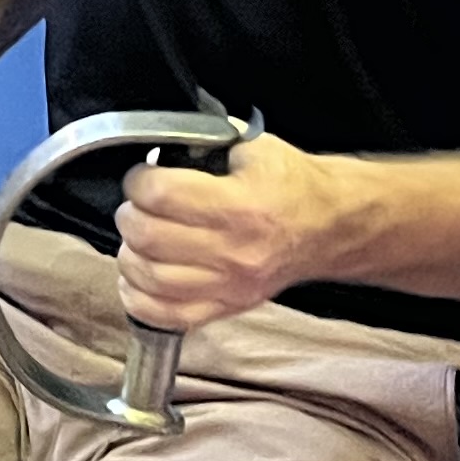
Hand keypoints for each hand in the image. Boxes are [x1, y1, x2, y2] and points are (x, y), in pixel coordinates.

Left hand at [112, 129, 347, 332]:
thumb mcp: (255, 148)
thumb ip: (206, 145)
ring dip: (131, 254)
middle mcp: (234, 252)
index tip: (143, 177)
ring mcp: (229, 286)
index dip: (139, 181)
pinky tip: (139, 277)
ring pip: (149, 278)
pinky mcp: (225, 308)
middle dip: (130, 214)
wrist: (329, 227)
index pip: (161, 195)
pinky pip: (164, 315)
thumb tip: (158, 148)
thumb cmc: (291, 186)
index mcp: (241, 206)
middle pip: (147, 237)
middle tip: (138, 206)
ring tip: (140, 239)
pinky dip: (138, 297)